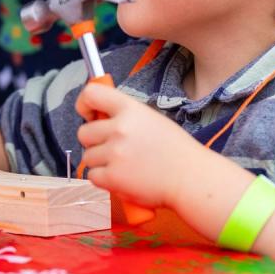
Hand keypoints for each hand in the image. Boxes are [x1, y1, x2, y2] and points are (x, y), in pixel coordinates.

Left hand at [75, 83, 206, 207]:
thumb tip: (97, 116)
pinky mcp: (112, 177)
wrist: (191, 178)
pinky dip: (104, 179)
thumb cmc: (175, 150)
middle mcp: (120, 128)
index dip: (84, 104)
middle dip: (94, 141)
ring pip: (87, 156)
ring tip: (124, 165)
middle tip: (113, 148)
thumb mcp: (151, 119)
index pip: (91, 94)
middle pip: (83, 132)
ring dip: (100, 162)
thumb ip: (125, 115)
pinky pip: (92, 176)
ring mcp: (115, 153)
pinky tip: (123, 178)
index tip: (88, 114)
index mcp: (130, 109)